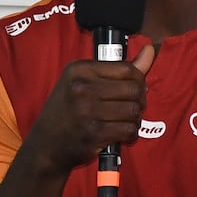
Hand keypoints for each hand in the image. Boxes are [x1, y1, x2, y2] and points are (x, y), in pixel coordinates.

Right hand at [24, 44, 155, 176]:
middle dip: (139, 100)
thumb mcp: (83, 82)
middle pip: (133, 89)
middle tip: (132, 107)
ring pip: (133, 110)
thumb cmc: (67, 110)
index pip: (126, 68)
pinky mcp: (94, 134)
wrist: (46, 145)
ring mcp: (88, 111)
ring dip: (135, 118)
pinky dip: (130, 133)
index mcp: (79, 70)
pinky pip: (129, 130)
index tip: (135, 89)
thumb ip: (118, 69)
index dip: (138, 80)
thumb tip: (149, 51)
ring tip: (126, 120)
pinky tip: (121, 133)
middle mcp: (82, 87)